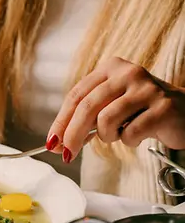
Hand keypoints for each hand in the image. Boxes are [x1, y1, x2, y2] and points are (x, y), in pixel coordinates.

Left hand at [46, 57, 184, 161]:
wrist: (183, 114)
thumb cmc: (140, 112)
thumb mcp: (109, 108)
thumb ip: (84, 120)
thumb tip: (55, 143)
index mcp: (111, 68)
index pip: (76, 95)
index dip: (61, 121)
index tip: (51, 142)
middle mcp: (129, 73)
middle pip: (87, 107)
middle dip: (72, 135)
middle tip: (66, 155)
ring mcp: (148, 88)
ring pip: (106, 120)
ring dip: (107, 136)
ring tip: (119, 134)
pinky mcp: (163, 107)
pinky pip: (130, 132)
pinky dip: (129, 140)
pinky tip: (137, 135)